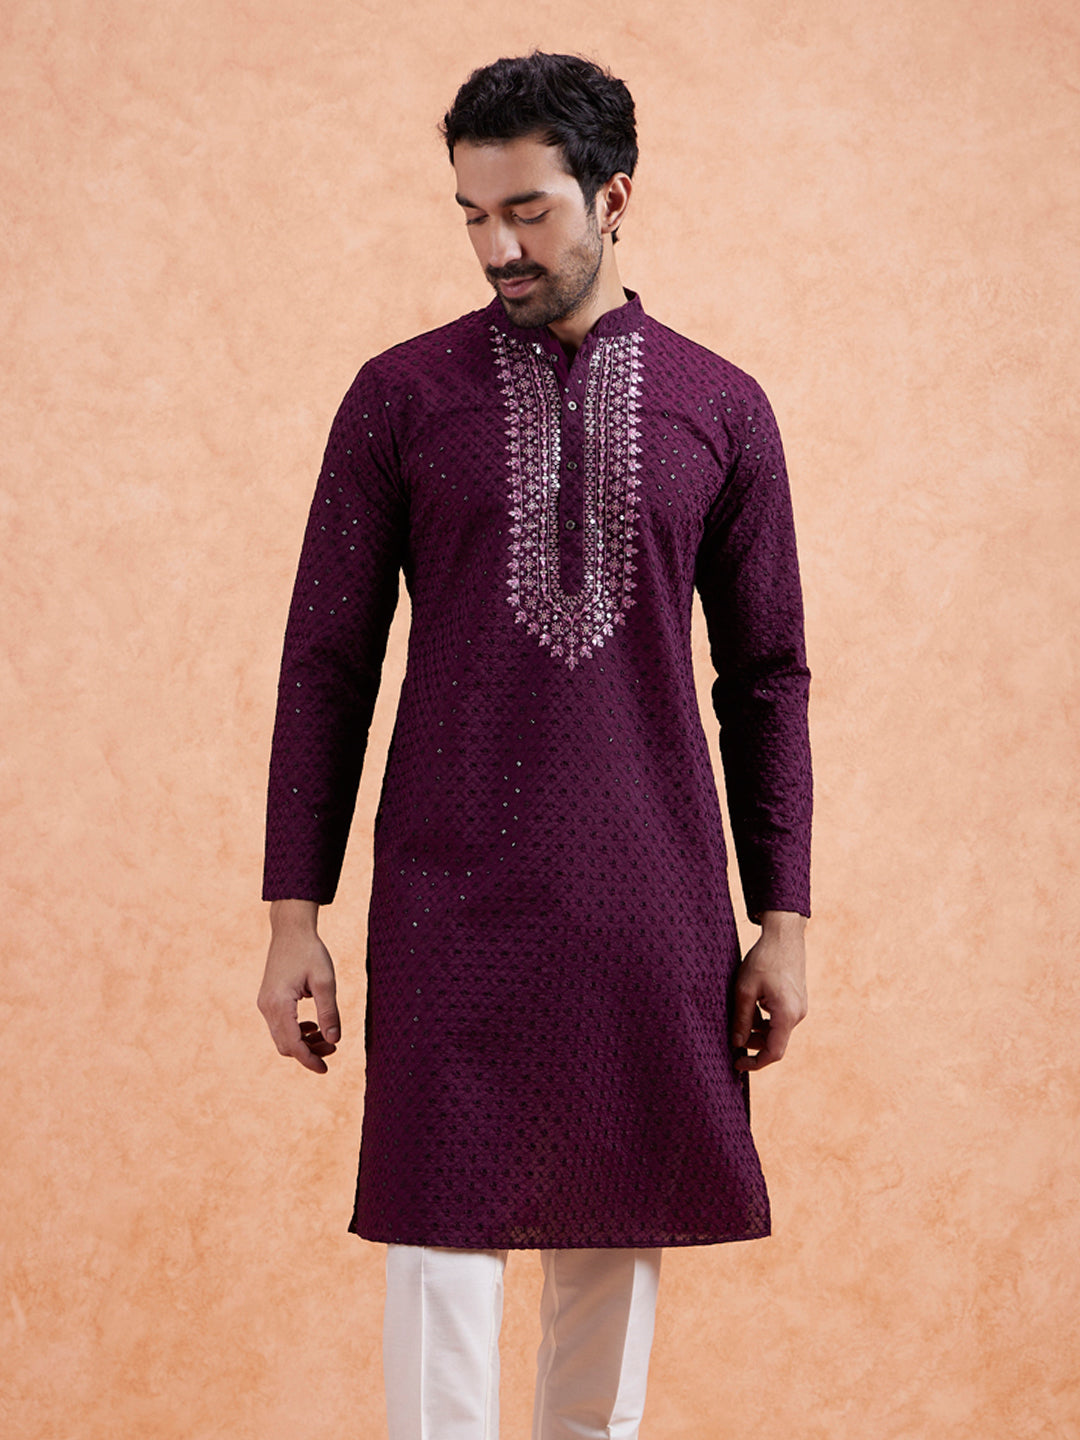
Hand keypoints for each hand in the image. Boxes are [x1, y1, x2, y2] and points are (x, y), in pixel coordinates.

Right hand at [257, 900, 340, 1073]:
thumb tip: (334, 1041)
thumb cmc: (310, 952)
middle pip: (285, 1045)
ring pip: (281, 1037)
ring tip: (327, 1038)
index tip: (325, 1070)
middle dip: (308, 1052)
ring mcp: (264, 1004)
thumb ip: (329, 1012)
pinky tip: (314, 1025)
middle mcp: (267, 1007)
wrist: (291, 930)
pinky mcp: (268, 1000)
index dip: (309, 1060)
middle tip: (333, 1049)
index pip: (293, 1044)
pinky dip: (296, 1031)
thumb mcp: (325, 981)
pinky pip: (279, 1026)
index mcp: (280, 1004)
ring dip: (303, 1043)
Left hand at [731, 911, 807, 1071]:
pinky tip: (753, 1005)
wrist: (784, 936)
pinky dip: (766, 1020)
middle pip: (775, 1043)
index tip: (737, 1063)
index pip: (774, 1052)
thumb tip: (737, 1044)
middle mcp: (798, 1015)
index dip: (755, 1063)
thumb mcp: (745, 990)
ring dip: (759, 1031)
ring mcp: (800, 1007)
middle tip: (733, 1041)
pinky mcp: (798, 1000)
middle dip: (754, 1045)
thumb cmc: (763, 960)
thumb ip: (742, 1020)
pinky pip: (781, 1019)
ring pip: (777, 1030)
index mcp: (786, 1015)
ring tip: (741, 1017)